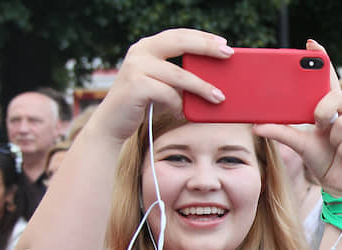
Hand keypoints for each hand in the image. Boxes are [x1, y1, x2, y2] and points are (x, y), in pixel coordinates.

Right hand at [89, 28, 233, 143]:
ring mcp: (136, 67)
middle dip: (206, 47)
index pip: (178, 34)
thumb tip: (216, 81)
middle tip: (228, 54)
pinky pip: (167, 94)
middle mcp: (140, 51)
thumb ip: (180, 77)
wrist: (112, 123)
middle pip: (179, 43)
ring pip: (178, 74)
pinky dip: (178, 105)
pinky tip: (182, 114)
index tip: (224, 43)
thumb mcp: (164, 85)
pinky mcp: (135, 85)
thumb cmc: (144, 103)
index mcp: (147, 47)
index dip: (202, 37)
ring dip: (202, 87)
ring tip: (220, 97)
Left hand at [253, 41, 341, 197]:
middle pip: (339, 95)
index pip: (329, 77)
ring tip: (336, 146)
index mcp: (333, 106)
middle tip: (319, 124)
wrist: (338, 184)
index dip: (322, 59)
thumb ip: (281, 132)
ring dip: (334, 139)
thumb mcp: (299, 144)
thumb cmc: (322, 159)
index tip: (311, 43)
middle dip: (324, 110)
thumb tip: (256, 125)